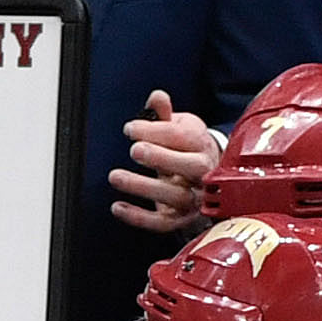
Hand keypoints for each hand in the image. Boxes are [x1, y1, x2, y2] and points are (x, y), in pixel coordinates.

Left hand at [111, 93, 219, 232]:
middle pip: (190, 167)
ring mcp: (193, 197)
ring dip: (143, 187)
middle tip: (135, 150)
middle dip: (161, 158)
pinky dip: (139, 217)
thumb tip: (157, 97)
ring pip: (174, 196)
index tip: (131, 129)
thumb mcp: (180, 127)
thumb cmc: (187, 148)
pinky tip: (118, 207)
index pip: (182, 137)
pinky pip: (162, 223)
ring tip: (116, 176)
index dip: (155, 132)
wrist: (205, 176)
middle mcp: (202, 172)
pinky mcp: (181, 218)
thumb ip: (164, 114)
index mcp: (201, 145)